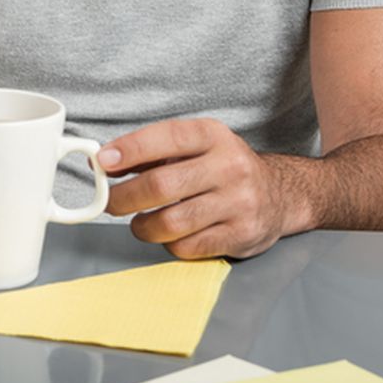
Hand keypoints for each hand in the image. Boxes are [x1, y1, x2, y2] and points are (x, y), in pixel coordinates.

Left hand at [101, 118, 296, 258]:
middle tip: (111, 203)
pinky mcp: (242, 235)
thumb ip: (148, 153)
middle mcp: (230, 166)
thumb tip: (102, 162)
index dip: (130, 149)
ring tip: (140, 223)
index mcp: (213, 136)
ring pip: (172, 222)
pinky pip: (188, 247)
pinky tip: (171, 234)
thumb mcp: (193, 147)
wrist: (280, 194)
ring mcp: (239, 202)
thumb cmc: (222, 169)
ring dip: (143, 226)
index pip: (167, 138)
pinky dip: (169, 244)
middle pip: (162, 185)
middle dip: (124, 197)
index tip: (103, 161)